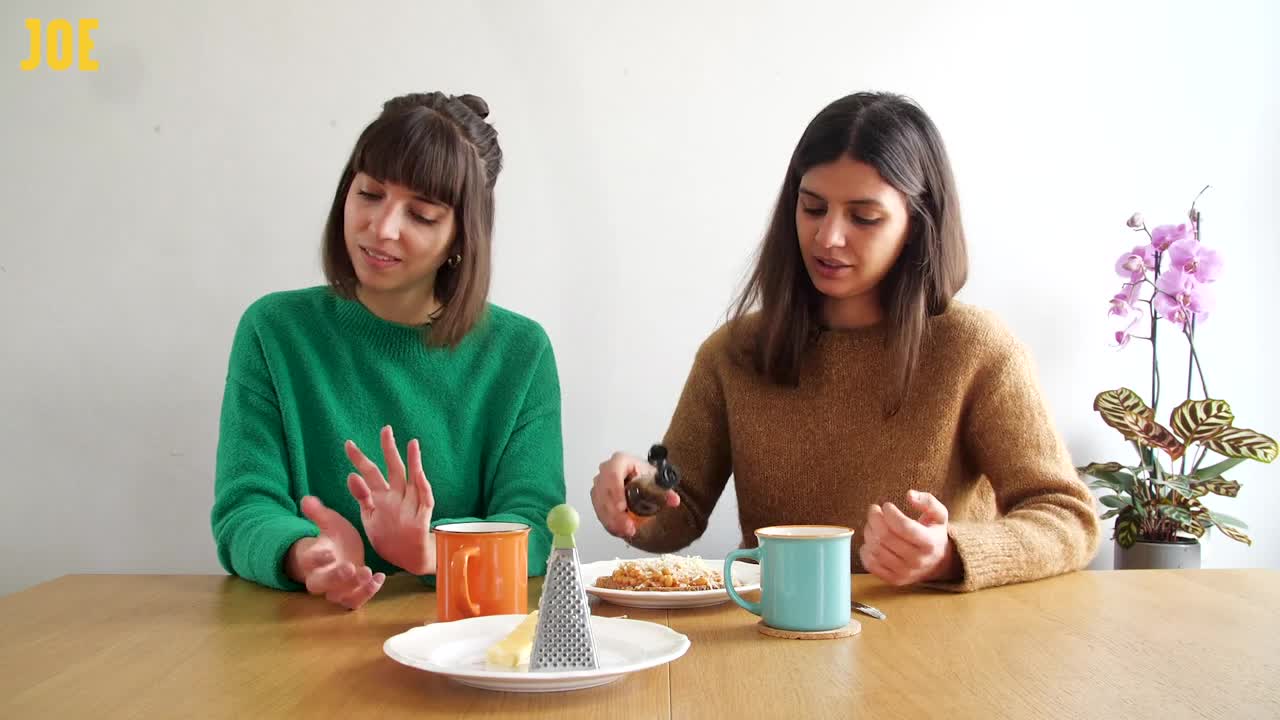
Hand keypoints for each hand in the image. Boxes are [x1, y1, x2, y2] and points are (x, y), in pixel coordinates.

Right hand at [287, 496, 385, 609]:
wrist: (339, 557)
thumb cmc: (333, 540)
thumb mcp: (329, 523)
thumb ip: (318, 513)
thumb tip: (306, 498)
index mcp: (312, 559)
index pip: (309, 561)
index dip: (317, 558)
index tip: (329, 552)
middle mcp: (320, 578)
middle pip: (320, 584)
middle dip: (335, 578)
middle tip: (350, 568)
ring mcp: (335, 590)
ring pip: (339, 597)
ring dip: (354, 588)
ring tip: (368, 573)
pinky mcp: (349, 596)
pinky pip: (355, 601)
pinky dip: (367, 593)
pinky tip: (379, 577)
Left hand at [345, 426, 435, 574]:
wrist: (408, 557)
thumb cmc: (388, 536)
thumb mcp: (369, 517)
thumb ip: (362, 496)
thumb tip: (351, 475)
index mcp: (381, 496)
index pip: (369, 473)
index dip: (359, 459)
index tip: (348, 443)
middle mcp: (396, 496)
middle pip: (393, 469)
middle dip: (389, 449)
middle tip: (385, 429)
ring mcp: (410, 505)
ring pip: (411, 480)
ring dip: (413, 462)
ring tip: (412, 444)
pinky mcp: (422, 517)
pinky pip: (424, 499)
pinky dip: (422, 486)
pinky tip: (419, 473)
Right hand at [590, 451, 679, 537]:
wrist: (638, 476)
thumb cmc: (643, 473)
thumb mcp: (656, 478)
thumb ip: (665, 490)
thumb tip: (673, 500)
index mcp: (620, 461)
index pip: (613, 474)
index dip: (616, 491)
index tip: (622, 507)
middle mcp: (606, 471)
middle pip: (605, 492)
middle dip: (615, 513)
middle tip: (628, 526)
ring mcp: (600, 484)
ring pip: (600, 504)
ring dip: (612, 521)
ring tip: (627, 531)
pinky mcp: (598, 498)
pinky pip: (600, 512)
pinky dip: (609, 523)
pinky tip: (619, 531)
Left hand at [859, 490, 959, 585]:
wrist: (938, 563)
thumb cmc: (934, 533)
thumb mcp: (939, 514)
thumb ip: (928, 501)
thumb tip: (909, 495)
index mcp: (929, 543)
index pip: (903, 526)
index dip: (890, 513)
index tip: (887, 505)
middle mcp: (918, 560)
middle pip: (885, 537)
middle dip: (874, 518)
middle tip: (874, 510)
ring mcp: (905, 572)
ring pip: (876, 549)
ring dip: (868, 531)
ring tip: (872, 523)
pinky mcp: (894, 580)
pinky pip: (871, 564)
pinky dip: (865, 550)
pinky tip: (871, 540)